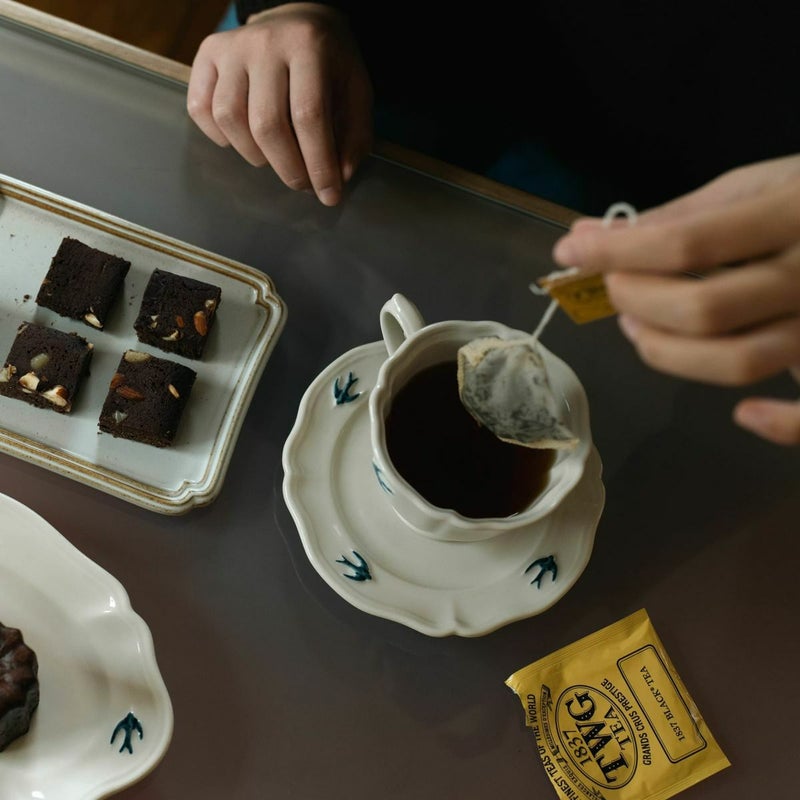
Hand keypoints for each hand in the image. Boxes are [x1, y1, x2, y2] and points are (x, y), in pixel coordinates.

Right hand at [187, 2, 372, 205]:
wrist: (298, 20)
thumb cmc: (330, 64)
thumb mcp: (357, 91)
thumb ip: (354, 135)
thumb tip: (339, 177)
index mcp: (309, 45)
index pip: (309, 116)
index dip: (318, 164)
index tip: (328, 195)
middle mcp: (265, 42)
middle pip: (266, 123)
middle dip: (288, 168)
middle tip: (302, 184)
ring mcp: (231, 46)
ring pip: (230, 119)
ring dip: (254, 155)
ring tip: (274, 159)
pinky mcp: (207, 54)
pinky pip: (201, 109)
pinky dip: (219, 137)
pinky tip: (242, 140)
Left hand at [552, 155, 799, 444]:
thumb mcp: (754, 185)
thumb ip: (677, 214)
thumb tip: (587, 235)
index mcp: (794, 212)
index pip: (686, 244)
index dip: (617, 252)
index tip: (569, 251)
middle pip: (704, 309)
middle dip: (636, 300)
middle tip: (614, 287)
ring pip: (738, 362)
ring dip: (668, 352)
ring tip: (637, 327)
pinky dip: (778, 425)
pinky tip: (743, 414)